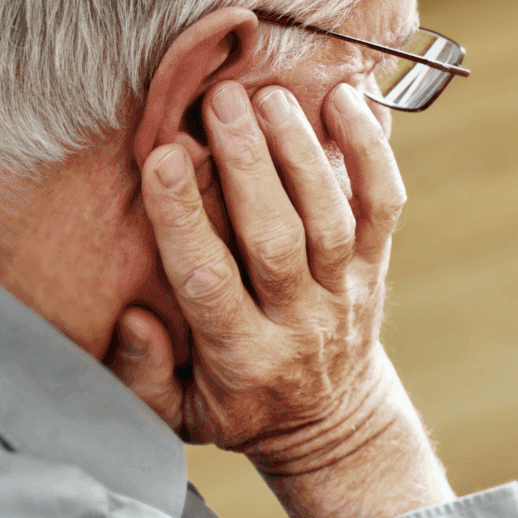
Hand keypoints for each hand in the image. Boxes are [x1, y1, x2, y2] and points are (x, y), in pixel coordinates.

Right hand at [113, 80, 451, 517]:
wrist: (331, 422)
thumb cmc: (240, 408)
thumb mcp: (180, 415)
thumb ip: (145, 377)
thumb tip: (135, 319)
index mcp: (244, 357)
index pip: (211, 281)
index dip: (186, 219)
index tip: (164, 158)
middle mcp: (301, 322)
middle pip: (278, 239)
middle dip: (250, 167)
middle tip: (220, 102)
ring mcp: (345, 292)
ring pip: (331, 218)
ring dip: (302, 152)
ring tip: (269, 95)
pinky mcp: (375, 268)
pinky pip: (383, 206)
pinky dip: (373, 153)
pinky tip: (346, 102)